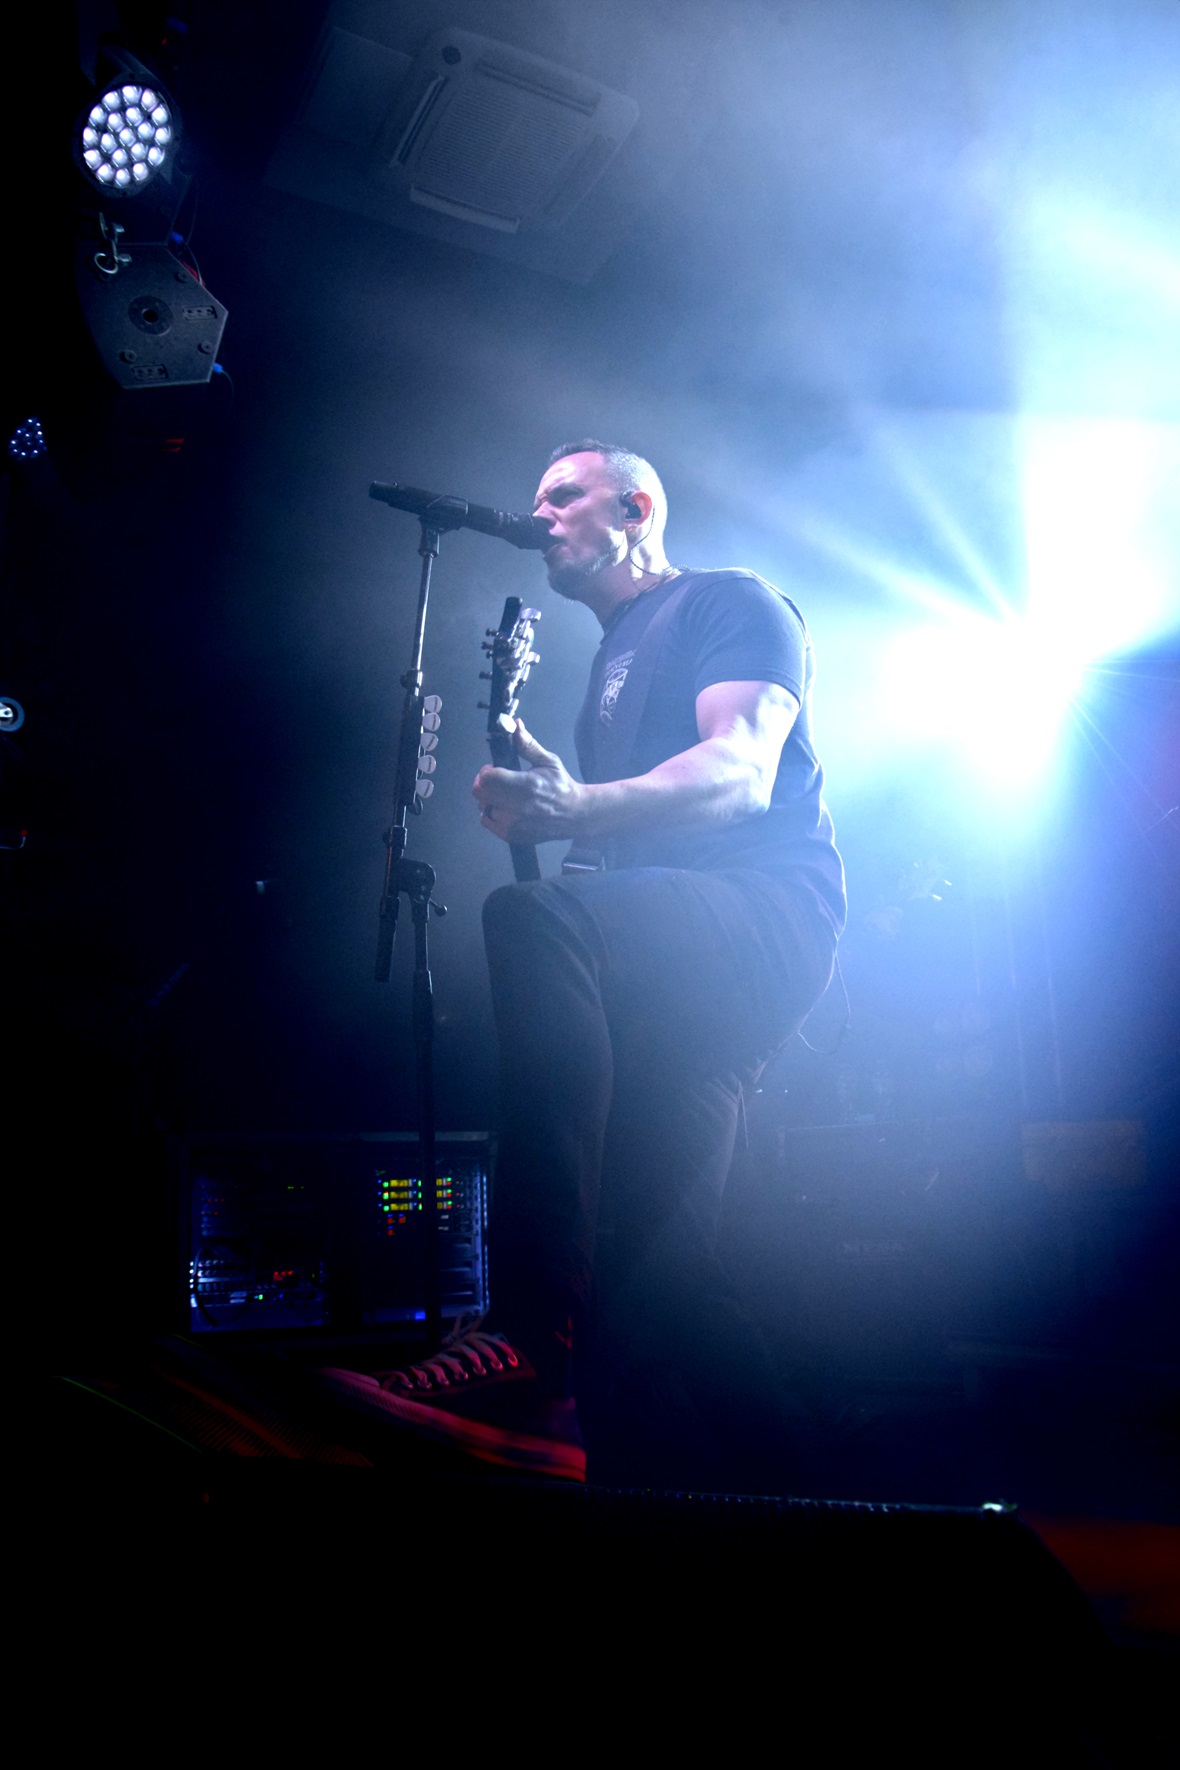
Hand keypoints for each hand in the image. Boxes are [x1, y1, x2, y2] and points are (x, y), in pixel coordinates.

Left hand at [472, 719, 587, 844]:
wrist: (574, 815)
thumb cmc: (561, 786)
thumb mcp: (548, 761)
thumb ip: (527, 745)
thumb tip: (515, 725)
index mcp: (526, 785)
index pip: (487, 777)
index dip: (487, 771)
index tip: (494, 769)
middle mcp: (516, 807)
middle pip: (480, 792)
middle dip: (485, 782)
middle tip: (497, 780)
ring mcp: (512, 824)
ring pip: (482, 806)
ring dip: (488, 798)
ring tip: (505, 795)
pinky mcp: (511, 835)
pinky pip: (486, 821)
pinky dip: (491, 813)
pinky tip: (505, 808)